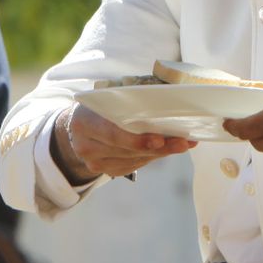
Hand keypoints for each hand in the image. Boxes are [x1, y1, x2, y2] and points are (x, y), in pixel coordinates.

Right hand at [52, 103, 193, 183]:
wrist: (78, 125)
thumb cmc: (100, 105)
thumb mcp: (108, 95)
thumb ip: (131, 94)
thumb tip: (168, 91)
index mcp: (84, 121)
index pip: (112, 133)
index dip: (137, 139)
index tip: (159, 139)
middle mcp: (85, 145)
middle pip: (128, 150)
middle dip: (159, 147)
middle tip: (183, 141)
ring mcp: (95, 162)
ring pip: (135, 160)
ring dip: (161, 152)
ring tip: (183, 143)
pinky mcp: (106, 171)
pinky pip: (134, 165)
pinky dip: (152, 157)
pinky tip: (167, 149)